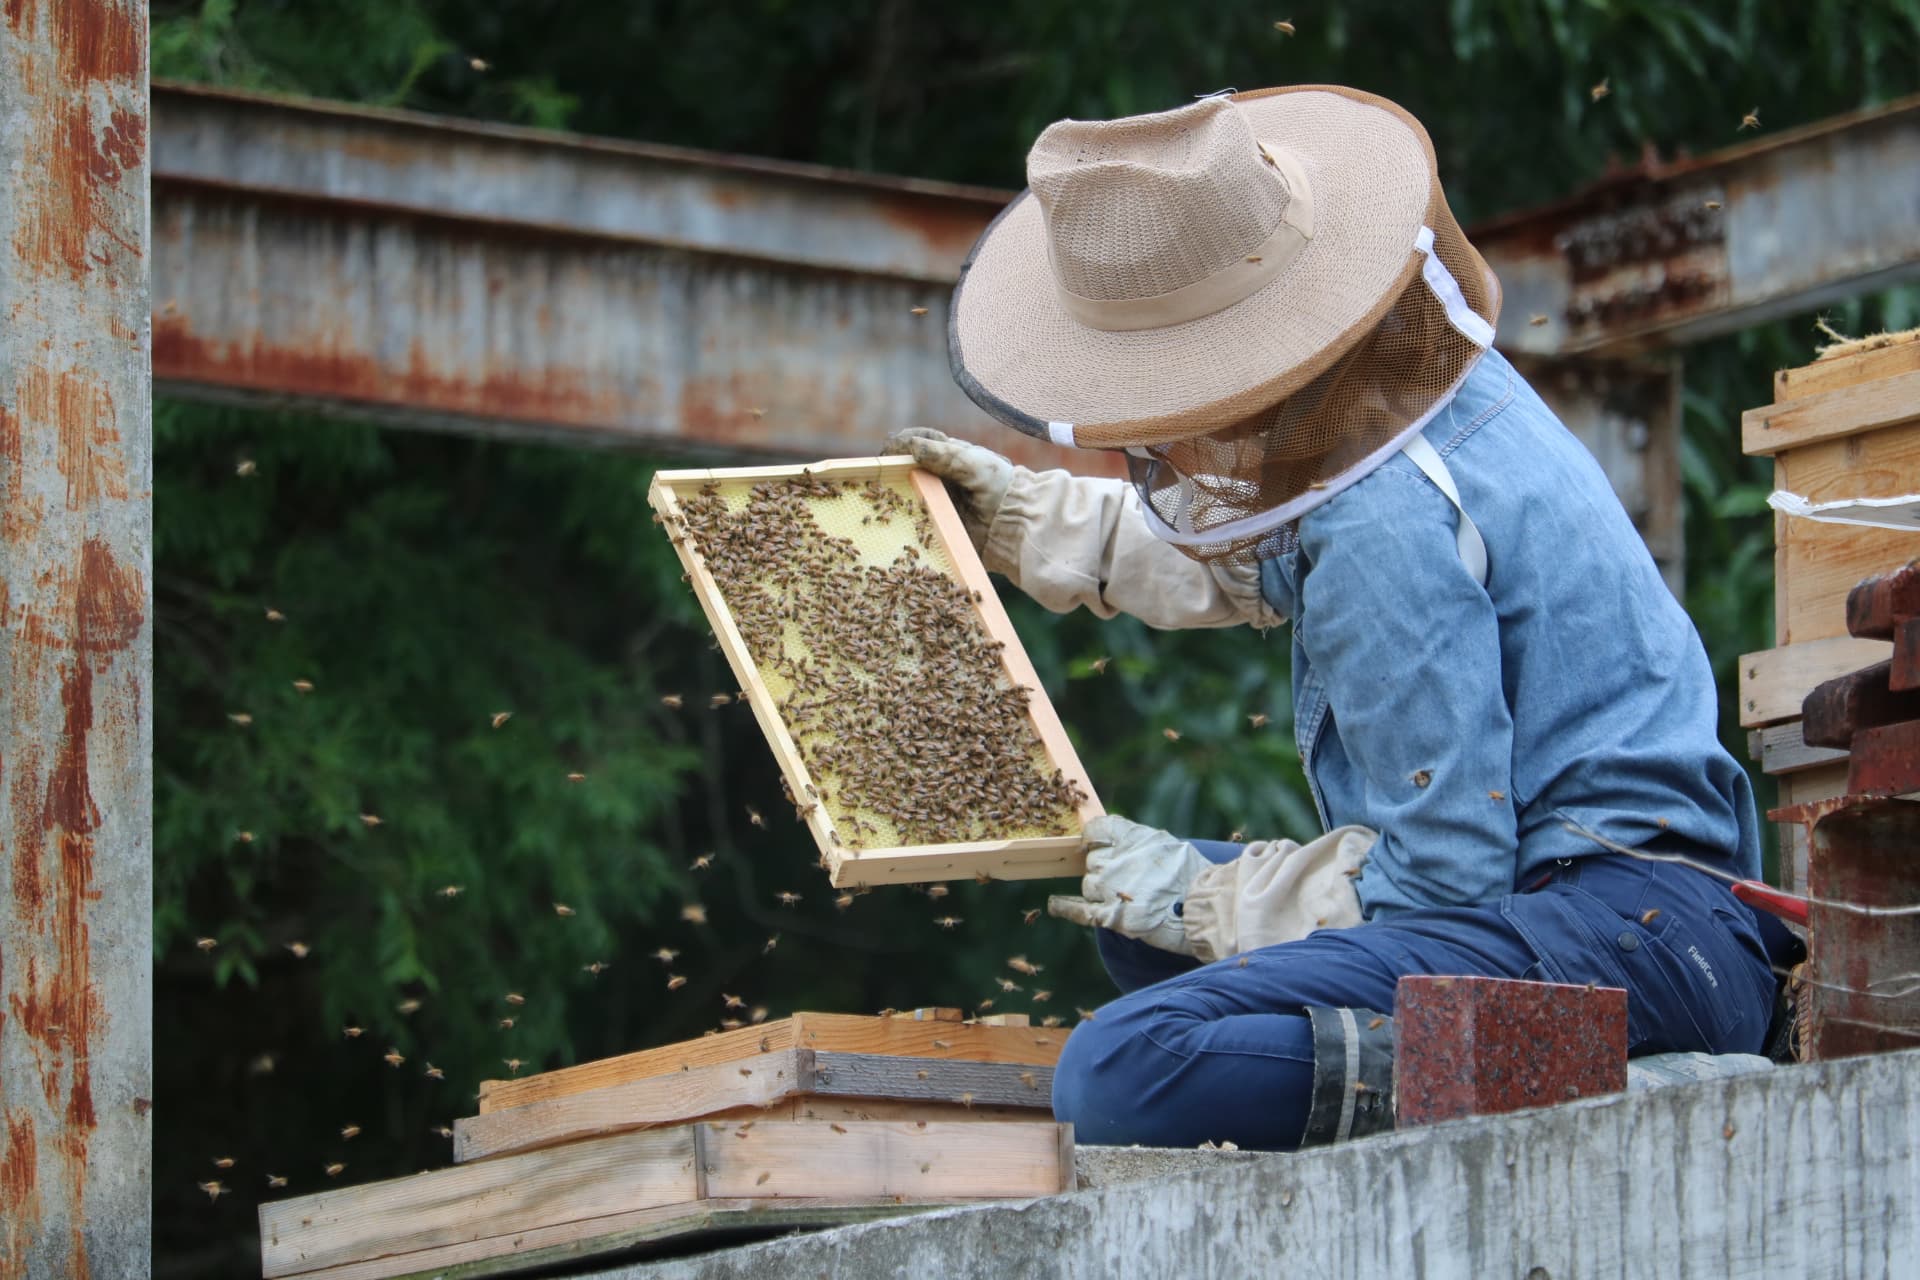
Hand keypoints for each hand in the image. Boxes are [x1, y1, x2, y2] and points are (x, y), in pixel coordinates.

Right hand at [882, 428, 1013, 551]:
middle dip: (892, 467)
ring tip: (881, 492)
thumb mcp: (972, 463)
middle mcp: (942, 476)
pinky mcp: (939, 521)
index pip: (920, 442)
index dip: (902, 443)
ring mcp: (939, 499)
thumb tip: (910, 446)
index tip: (890, 448)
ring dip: (894, 492)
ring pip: (908, 491)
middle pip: (908, 467)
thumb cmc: (997, 485)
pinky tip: (893, 515)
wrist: (1015, 522)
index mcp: (951, 455)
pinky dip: (902, 516)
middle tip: (880, 470)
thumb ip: (943, 454)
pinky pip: (916, 518)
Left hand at [1048, 814, 1209, 955]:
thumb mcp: (1165, 844)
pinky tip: (1054, 904)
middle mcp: (1117, 859)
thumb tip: (1111, 839)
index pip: (1096, 828)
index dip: (1092, 837)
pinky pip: (1079, 910)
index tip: (1092, 843)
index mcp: (1133, 837)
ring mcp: (1112, 888)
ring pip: (1088, 884)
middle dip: (1103, 870)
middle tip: (1127, 881)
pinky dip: (1064, 906)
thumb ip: (1136, 841)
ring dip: (1100, 891)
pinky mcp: (1113, 916)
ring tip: (1127, 898)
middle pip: (1091, 861)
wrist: (1204, 908)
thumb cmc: (1191, 876)